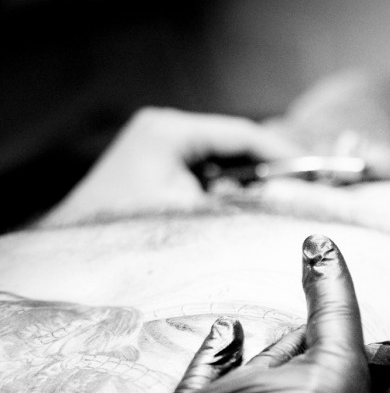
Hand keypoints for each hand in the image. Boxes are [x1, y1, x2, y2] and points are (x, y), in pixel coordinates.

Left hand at [44, 107, 300, 223]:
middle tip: (305, 190)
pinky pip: (203, 175)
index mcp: (170, 130)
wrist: (72, 262)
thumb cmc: (127, 236)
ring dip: (248, 184)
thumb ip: (246, 205)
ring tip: (280, 204)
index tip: (316, 172)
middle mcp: (161, 130)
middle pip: (233, 145)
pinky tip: (245, 212)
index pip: (242, 133)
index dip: (284, 153)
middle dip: (269, 170)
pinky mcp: (152, 170)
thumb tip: (293, 204)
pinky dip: (226, 192)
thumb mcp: (198, 217)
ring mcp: (154, 148)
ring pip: (220, 162)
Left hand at [133, 235, 389, 392]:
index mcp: (330, 384)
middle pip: (307, 342)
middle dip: (343, 345)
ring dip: (287, 355)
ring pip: (256, 359)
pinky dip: (216, 351)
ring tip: (307, 356)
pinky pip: (199, 374)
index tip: (318, 241)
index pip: (335, 310)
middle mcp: (269, 378)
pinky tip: (224, 335)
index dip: (331, 274)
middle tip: (381, 365)